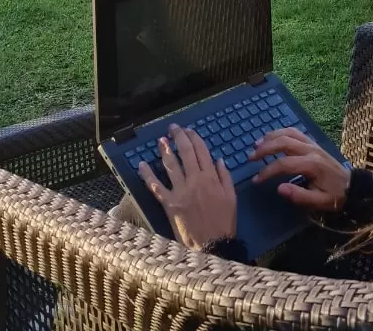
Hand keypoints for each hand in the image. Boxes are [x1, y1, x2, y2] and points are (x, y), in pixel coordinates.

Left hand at [139, 124, 236, 248]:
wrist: (212, 245)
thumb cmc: (224, 222)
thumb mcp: (231, 197)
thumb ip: (225, 177)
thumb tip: (218, 159)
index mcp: (211, 177)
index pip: (201, 151)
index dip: (194, 138)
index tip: (189, 131)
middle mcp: (194, 180)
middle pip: (185, 152)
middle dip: (179, 137)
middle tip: (173, 128)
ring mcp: (180, 191)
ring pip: (171, 165)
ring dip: (165, 150)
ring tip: (161, 140)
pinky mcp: (169, 203)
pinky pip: (155, 186)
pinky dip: (147, 174)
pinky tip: (141, 164)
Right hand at [252, 128, 351, 211]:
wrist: (352, 186)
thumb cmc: (335, 195)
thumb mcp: (320, 202)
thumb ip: (299, 196)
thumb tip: (279, 189)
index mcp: (312, 165)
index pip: (284, 163)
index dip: (268, 171)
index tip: (256, 180)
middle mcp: (311, 150)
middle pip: (283, 142)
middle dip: (265, 148)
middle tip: (251, 157)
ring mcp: (312, 144)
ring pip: (288, 133)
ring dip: (270, 137)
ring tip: (256, 144)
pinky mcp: (313, 143)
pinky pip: (294, 132)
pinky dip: (280, 132)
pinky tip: (271, 138)